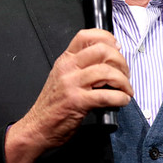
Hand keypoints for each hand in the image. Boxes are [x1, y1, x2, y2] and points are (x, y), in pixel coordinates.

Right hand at [5, 29, 132, 162]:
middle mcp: (68, 68)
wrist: (37, 127)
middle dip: (121, 61)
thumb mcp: (63, 77)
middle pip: (102, 50)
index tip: (117, 48)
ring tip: (126, 90)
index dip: (106, 38)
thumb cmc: (53, 105)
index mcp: (65, 60)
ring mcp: (71, 84)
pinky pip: (106, 95)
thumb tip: (108, 61)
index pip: (86, 36)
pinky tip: (122, 101)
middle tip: (125, 74)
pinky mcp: (77, 101)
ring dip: (123, 81)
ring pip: (106, 71)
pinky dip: (120, 98)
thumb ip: (81, 67)